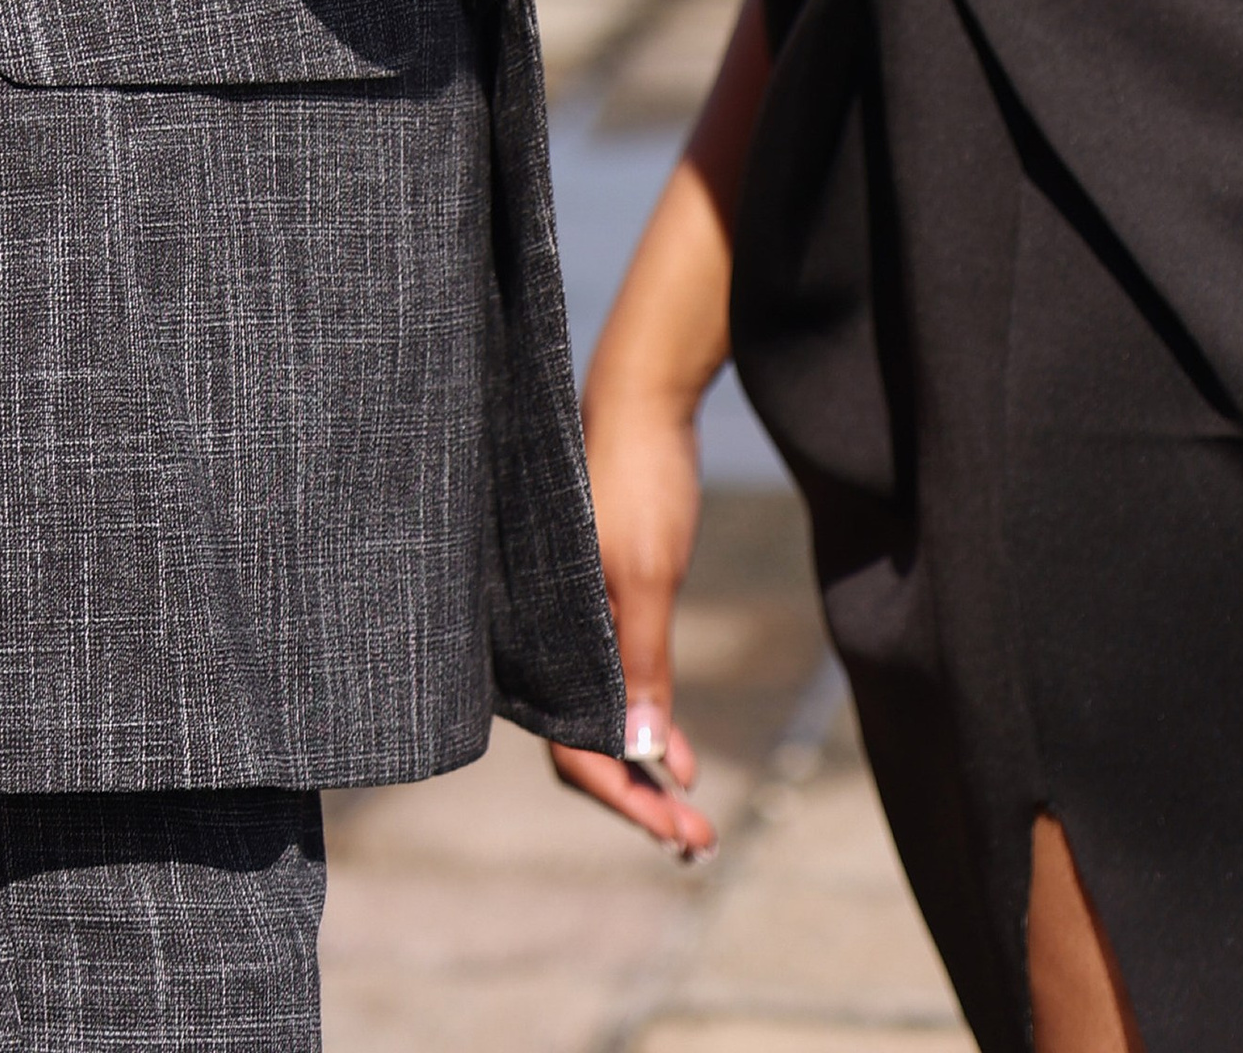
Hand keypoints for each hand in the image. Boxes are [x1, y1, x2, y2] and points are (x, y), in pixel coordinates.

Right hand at [548, 379, 717, 859]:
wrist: (644, 398)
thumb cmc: (640, 477)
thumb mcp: (647, 572)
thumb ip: (641, 661)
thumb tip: (644, 754)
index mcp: (544, 637)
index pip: (574, 749)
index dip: (625, 799)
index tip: (678, 829)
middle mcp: (548, 639)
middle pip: (584, 747)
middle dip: (638, 801)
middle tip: (697, 843)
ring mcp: (571, 624)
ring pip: (600, 720)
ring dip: (643, 770)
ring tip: (692, 817)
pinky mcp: (595, 605)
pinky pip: (612, 685)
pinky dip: (645, 723)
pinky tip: (677, 753)